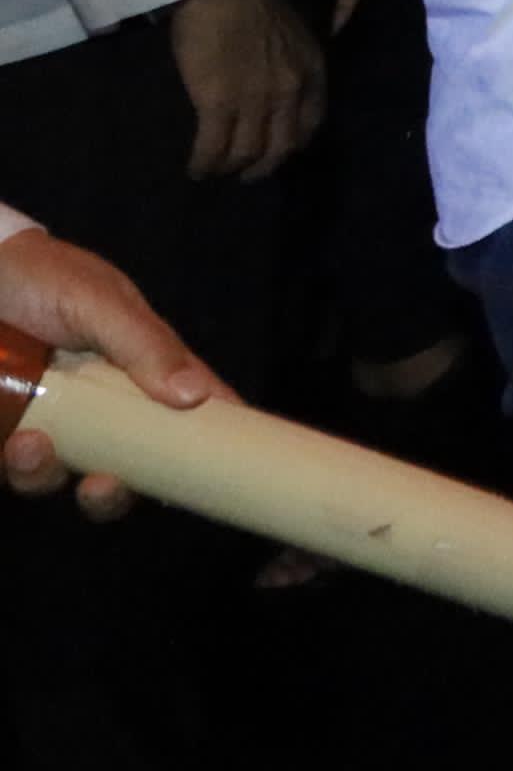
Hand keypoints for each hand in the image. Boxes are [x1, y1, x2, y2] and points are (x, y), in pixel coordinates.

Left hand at [0, 228, 220, 517]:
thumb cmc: (43, 277)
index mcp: (137, 371)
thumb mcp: (99, 301)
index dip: (214, 441)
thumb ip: (145, 344)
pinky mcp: (3, 434)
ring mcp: (47, 423)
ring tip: (31, 447)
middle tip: (103, 487)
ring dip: (47, 475)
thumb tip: (193, 396)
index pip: (188, 411)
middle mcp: (96, 406)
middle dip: (114, 493)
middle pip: (122, 469)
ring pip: (58, 477)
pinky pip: (13, 469)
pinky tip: (12, 442)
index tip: (232, 469)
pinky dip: (15, 466)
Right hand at [163, 0, 322, 182]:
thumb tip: (278, 91)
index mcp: (312, 71)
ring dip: (229, 168)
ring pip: (245, 152)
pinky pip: (213, 148)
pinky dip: (204, 164)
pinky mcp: (218, 104)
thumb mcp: (294, 35)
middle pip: (281, 147)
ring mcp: (254, 100)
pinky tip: (196, 170)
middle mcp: (290, 91)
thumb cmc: (252, 2)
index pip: (311, 123)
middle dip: (264, 167)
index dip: (294, 144)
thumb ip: (293, 66)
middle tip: (247, 174)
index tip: (279, 152)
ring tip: (215, 171)